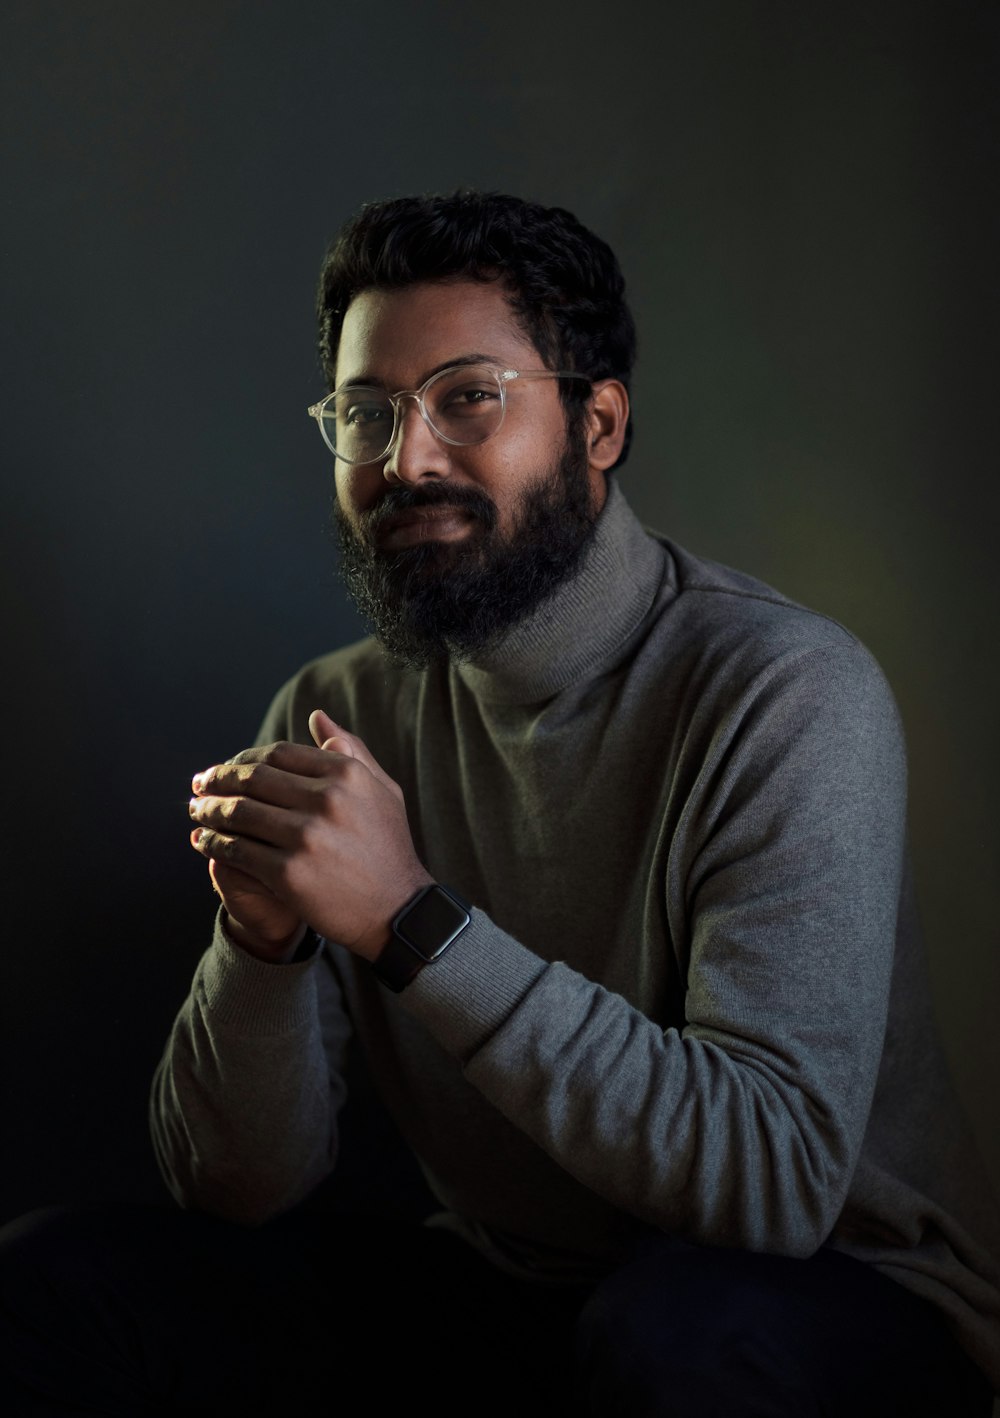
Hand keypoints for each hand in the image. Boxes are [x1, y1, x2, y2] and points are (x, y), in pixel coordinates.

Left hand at [189, 711, 431, 961]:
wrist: (398, 910)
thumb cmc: (388, 847)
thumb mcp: (382, 789)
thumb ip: (350, 749)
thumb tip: (317, 716)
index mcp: (346, 774)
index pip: (279, 754)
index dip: (245, 758)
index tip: (227, 766)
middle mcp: (326, 799)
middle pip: (253, 779)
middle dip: (218, 779)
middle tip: (200, 783)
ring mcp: (306, 836)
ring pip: (239, 813)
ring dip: (210, 809)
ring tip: (198, 810)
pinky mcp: (288, 872)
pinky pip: (237, 849)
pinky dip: (214, 842)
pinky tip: (204, 841)